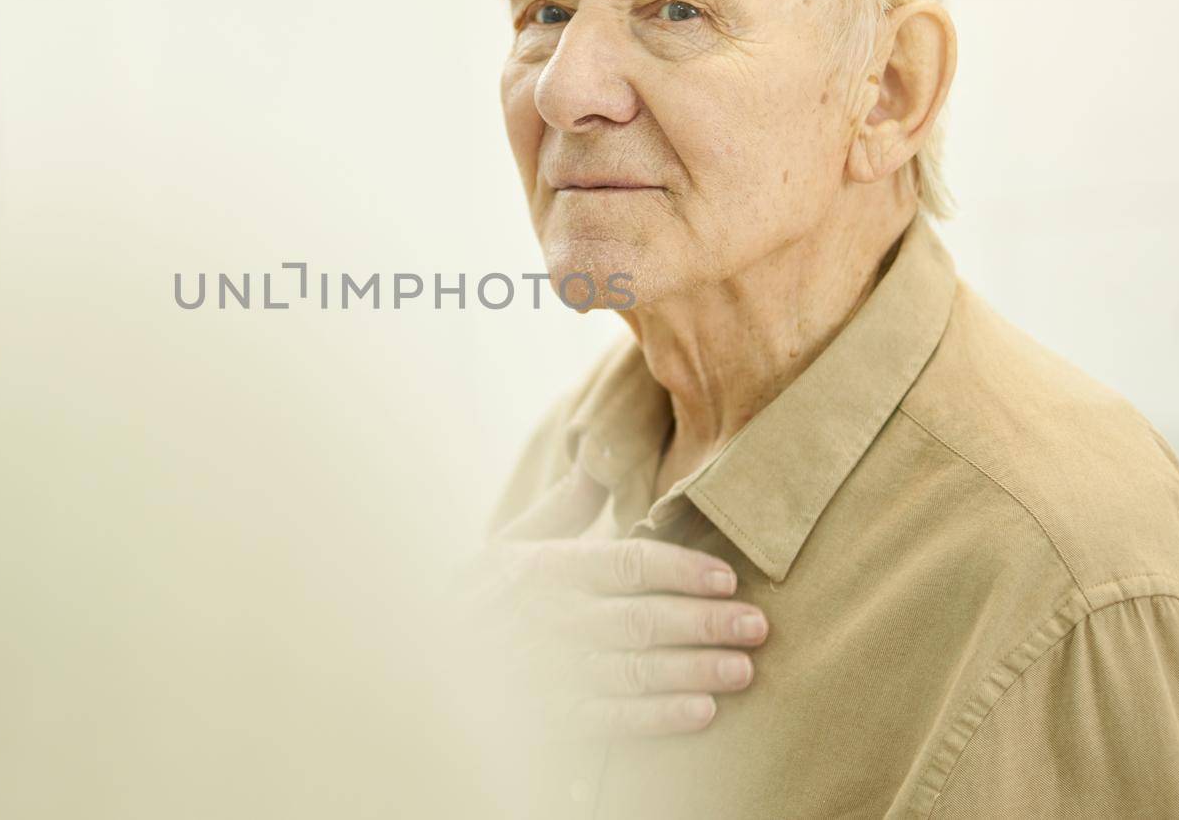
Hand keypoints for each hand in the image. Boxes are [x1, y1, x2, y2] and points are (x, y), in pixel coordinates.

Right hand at [458, 467, 766, 737]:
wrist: (421, 662)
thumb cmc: (477, 597)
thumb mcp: (510, 543)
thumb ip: (564, 508)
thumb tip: (601, 458)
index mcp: (544, 567)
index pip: (625, 563)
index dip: (682, 570)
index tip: (728, 578)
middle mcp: (548, 617)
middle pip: (641, 618)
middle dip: (704, 622)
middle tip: (757, 625)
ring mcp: (548, 671)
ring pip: (633, 669)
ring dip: (692, 671)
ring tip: (742, 670)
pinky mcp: (547, 718)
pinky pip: (610, 717)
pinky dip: (657, 717)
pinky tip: (700, 713)